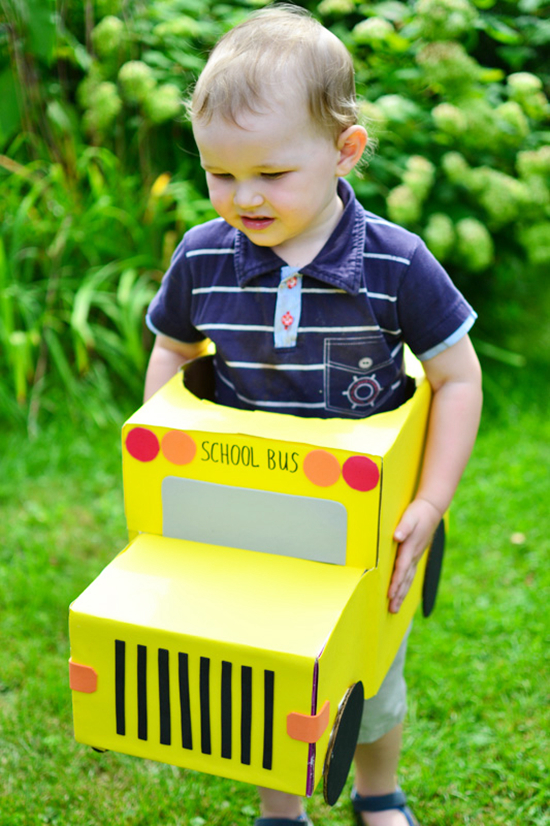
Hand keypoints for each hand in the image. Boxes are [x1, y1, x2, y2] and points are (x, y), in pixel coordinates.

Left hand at [388, 498, 441, 613]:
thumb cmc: (419, 512)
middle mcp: (414, 555)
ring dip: (402, 594)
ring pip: (408, 579)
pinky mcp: (415, 555)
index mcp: (410, 547)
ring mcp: (416, 556)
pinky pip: (410, 574)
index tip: (390, 595)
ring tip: (395, 608)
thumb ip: (403, 527)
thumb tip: (396, 536)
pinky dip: (406, 585)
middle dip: (398, 595)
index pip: (401, 569)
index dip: (395, 582)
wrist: (432, 509)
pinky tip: (402, 593)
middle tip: (392, 610)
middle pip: (405, 579)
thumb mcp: (410, 516)